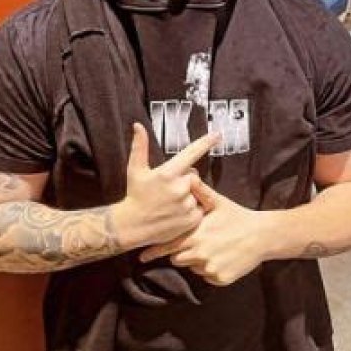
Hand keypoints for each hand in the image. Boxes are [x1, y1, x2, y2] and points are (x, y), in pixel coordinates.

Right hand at [112, 123, 221, 250]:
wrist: (132, 226)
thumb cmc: (134, 195)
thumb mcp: (135, 169)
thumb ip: (140, 146)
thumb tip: (138, 125)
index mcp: (168, 173)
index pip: (191, 153)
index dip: (205, 142)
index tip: (218, 134)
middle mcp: (179, 188)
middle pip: (193, 175)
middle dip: (184, 178)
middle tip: (167, 188)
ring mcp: (186, 204)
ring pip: (196, 192)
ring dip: (187, 195)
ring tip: (170, 203)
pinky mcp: (191, 219)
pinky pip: (199, 208)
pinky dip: (192, 209)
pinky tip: (176, 213)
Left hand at [139, 179, 265, 285]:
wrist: (262, 236)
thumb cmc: (238, 217)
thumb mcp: (218, 202)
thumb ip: (200, 192)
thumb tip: (188, 176)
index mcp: (195, 235)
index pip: (167, 246)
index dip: (153, 251)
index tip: (141, 257)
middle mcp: (199, 254)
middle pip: (177, 259)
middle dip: (181, 252)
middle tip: (194, 242)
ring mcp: (209, 268)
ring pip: (192, 268)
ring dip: (196, 260)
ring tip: (212, 247)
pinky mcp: (219, 278)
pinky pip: (206, 276)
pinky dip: (210, 269)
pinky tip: (221, 257)